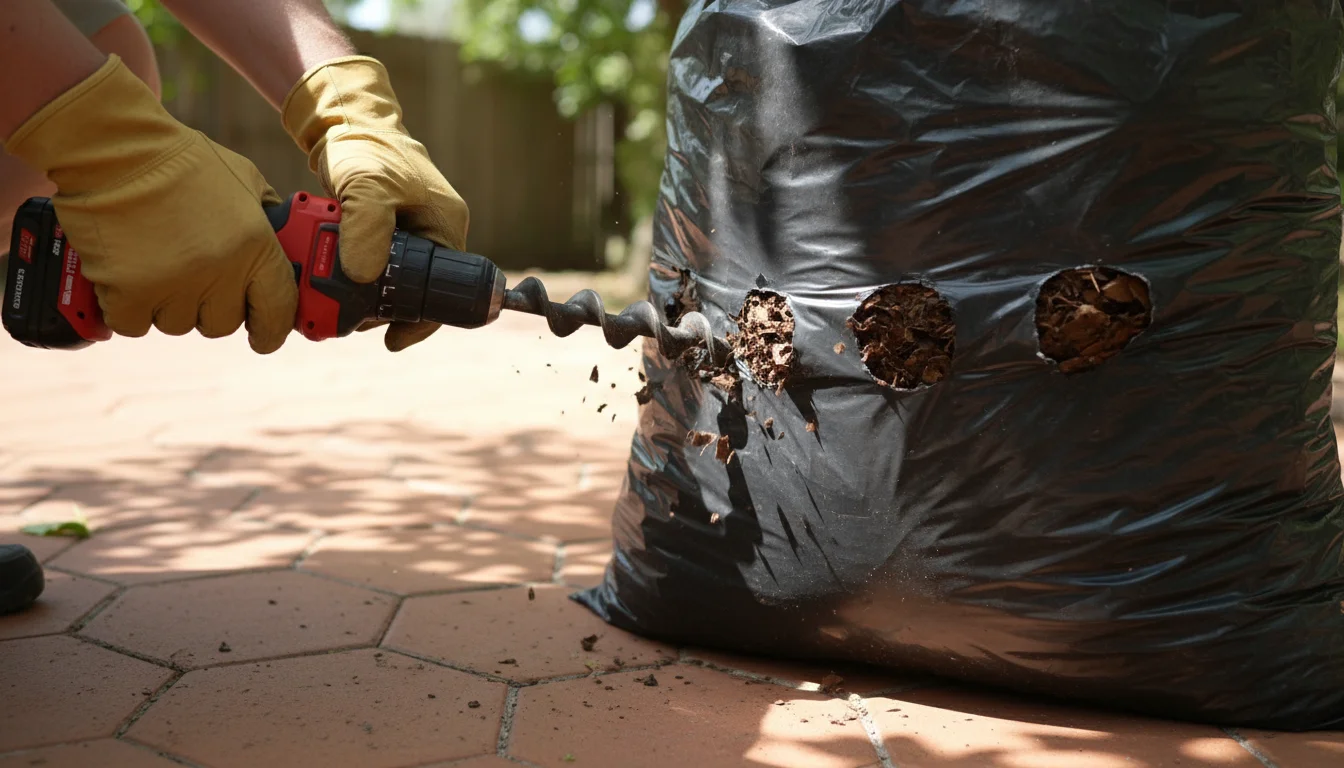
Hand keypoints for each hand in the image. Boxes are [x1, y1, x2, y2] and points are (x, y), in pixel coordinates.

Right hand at [4, 56, 296, 352]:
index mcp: (256, 246)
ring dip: (168, 303)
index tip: (263, 336)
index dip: (271, 330)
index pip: (278, 311)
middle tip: (192, 274)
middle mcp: (220, 271)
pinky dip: (128, 307)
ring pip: (178, 324)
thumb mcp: (245, 180)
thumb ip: (267, 219)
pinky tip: (128, 275)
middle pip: (223, 323)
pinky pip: (135, 324)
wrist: (114, 147)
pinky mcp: (129, 292)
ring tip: (157, 261)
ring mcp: (174, 284)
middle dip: (209, 305)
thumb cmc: (180, 160)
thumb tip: (285, 248)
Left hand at [282, 55, 468, 351]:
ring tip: (328, 301)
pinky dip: (344, 274)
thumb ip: (367, 229)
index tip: (391, 340)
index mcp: (445, 226)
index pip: (445, 289)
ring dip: (356, 294)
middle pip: (411, 290)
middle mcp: (430, 233)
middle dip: (378, 309)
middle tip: (346, 319)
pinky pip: (365, 264)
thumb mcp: (368, 185)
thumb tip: (362, 277)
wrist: (341, 117)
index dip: (420, 320)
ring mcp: (405, 233)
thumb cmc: (366, 145)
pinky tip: (322, 279)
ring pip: (384, 281)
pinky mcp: (378, 230)